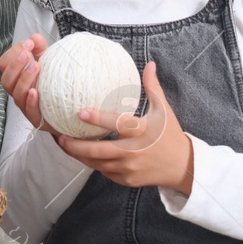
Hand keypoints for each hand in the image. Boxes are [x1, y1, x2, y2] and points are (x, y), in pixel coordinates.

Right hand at [0, 34, 60, 136]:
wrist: (68, 108)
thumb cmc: (53, 84)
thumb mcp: (48, 63)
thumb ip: (40, 49)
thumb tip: (35, 37)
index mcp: (17, 77)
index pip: (4, 64)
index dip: (13, 53)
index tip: (29, 43)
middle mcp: (18, 91)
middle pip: (6, 79)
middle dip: (15, 65)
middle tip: (27, 54)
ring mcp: (26, 105)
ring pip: (16, 94)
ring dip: (24, 79)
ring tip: (36, 67)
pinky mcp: (37, 118)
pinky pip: (29, 111)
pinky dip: (30, 101)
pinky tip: (36, 91)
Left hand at [56, 61, 194, 192]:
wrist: (183, 167)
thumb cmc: (170, 134)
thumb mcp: (164, 109)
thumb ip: (152, 87)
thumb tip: (149, 63)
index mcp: (142, 131)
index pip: (117, 124)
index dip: (97, 119)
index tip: (80, 112)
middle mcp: (134, 152)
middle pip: (98, 150)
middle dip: (76, 145)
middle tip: (59, 136)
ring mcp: (129, 169)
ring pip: (97, 164)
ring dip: (79, 155)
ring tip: (63, 144)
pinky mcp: (126, 180)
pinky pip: (104, 171)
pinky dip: (92, 163)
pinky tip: (81, 155)